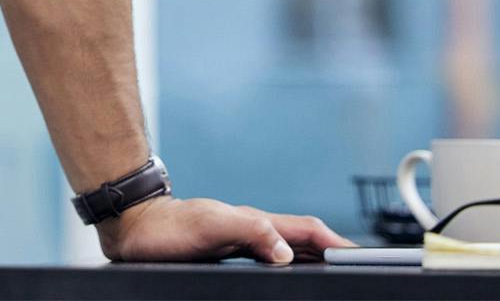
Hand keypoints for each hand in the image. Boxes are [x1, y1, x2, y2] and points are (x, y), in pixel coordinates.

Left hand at [98, 194, 356, 264]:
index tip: (363, 257)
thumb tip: (285, 251)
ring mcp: (242, 241)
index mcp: (255, 221)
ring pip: (289, 251)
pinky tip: (291, 277)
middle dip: (334, 253)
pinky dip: (290, 268)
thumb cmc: (168, 226)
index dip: (336, 244)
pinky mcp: (229, 253)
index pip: (307, 231)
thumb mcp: (210, 226)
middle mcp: (253, 230)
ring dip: (315, 260)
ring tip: (336, 274)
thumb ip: (249, 231)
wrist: (136, 226)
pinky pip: (270, 260)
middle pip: (304, 241)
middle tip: (361, 268)